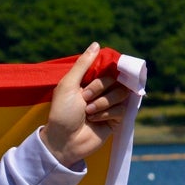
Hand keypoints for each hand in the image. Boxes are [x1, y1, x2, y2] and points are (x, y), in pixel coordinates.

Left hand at [40, 43, 130, 166]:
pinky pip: (123, 109)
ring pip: (121, 93)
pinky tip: (95, 120)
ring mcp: (109, 105)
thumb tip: (96, 44)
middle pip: (115, 79)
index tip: (104, 71)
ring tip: (88, 112)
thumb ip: (82, 65)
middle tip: (84, 98)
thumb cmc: (62, 112)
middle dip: (98, 88)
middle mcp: (100, 91)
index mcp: (87, 81)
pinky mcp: (116, 119)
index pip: (107, 67)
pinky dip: (107, 113)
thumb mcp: (68, 85)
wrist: (64, 140)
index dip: (108, 69)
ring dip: (103, 102)